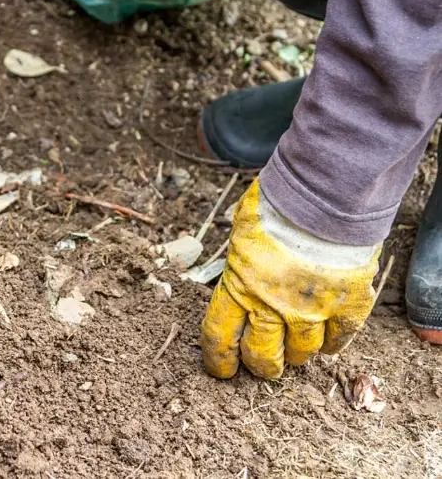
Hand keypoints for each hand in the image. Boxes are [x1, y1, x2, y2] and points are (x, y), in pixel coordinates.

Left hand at [200, 178, 380, 378]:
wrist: (325, 195)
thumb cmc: (278, 204)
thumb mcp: (241, 228)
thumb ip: (240, 256)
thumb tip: (239, 265)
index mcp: (239, 286)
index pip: (219, 336)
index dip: (219, 360)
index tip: (222, 370)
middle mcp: (272, 306)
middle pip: (262, 356)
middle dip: (261, 365)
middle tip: (265, 364)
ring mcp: (311, 310)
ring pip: (302, 352)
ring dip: (297, 354)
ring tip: (297, 348)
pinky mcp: (347, 306)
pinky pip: (340, 339)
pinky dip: (333, 344)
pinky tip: (329, 340)